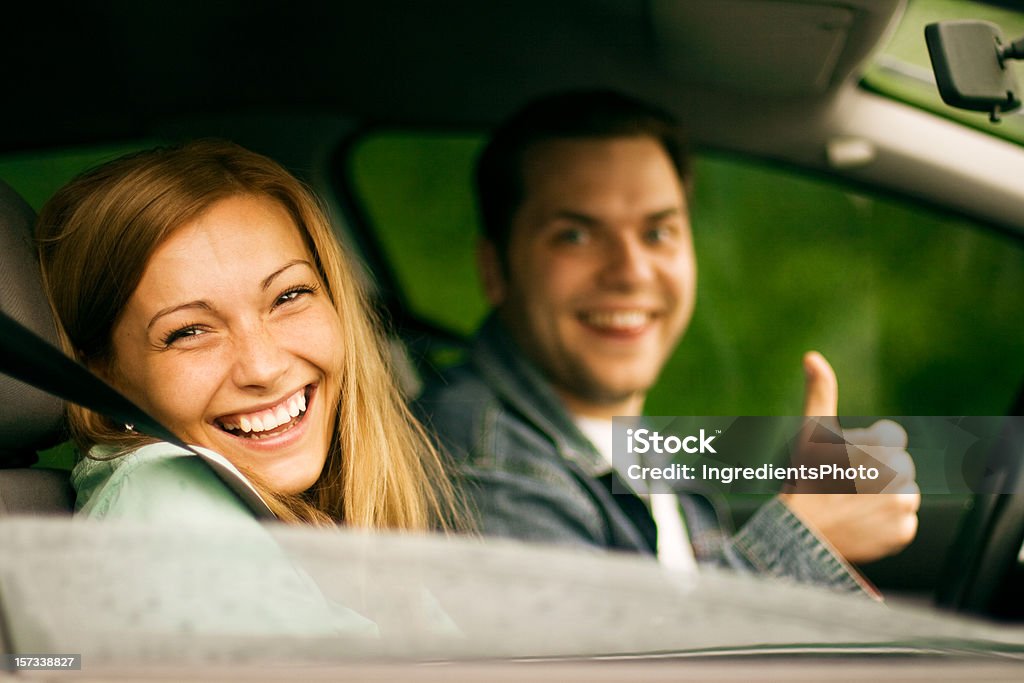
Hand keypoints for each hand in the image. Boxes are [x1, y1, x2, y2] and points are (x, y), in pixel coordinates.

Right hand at [779, 351, 920, 563]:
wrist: (798, 536)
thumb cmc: (803, 480)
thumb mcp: (810, 433)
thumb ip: (820, 393)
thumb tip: (812, 356)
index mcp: (882, 445)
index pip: (890, 439)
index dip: (867, 449)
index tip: (846, 462)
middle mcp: (900, 474)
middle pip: (898, 467)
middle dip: (876, 474)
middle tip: (843, 487)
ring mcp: (903, 505)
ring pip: (903, 494)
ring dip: (883, 498)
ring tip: (851, 506)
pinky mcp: (904, 532)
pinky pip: (903, 523)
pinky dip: (885, 525)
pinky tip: (860, 524)